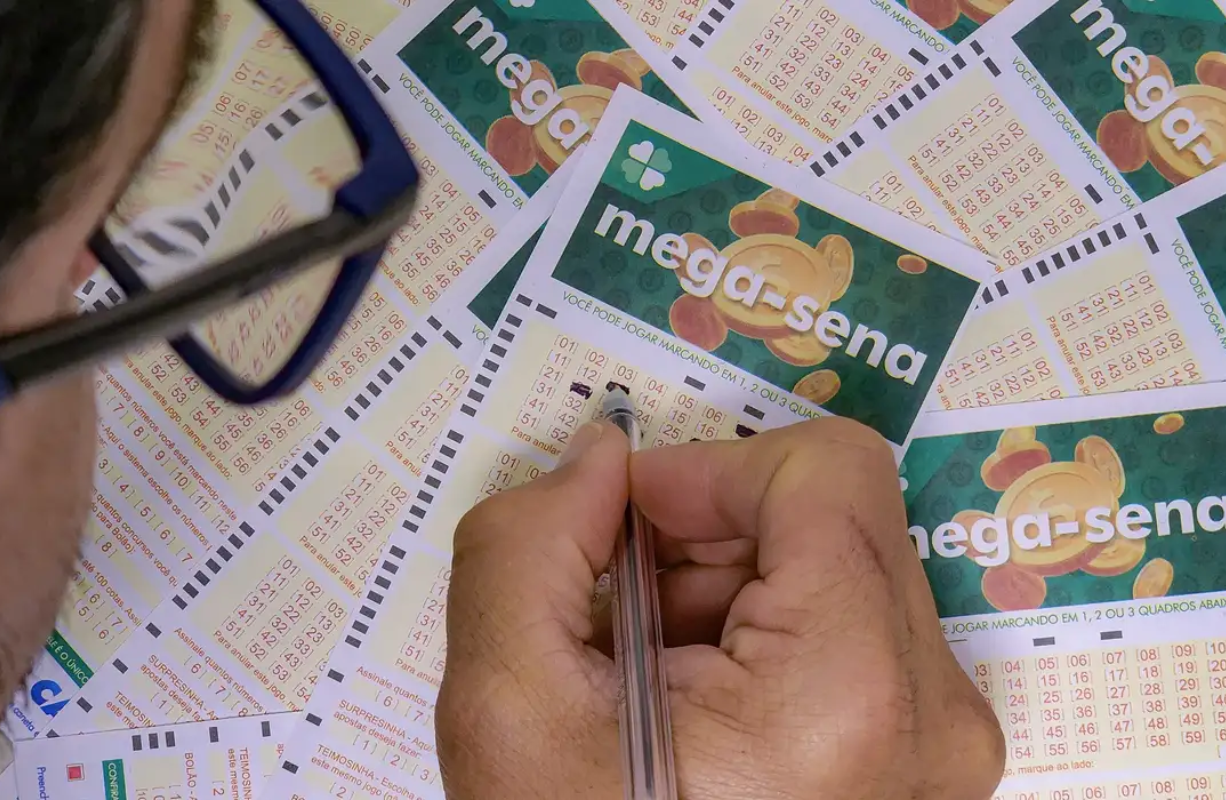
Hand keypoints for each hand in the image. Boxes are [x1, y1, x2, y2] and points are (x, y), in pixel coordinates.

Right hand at [436, 417, 1004, 798]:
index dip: (709, 471)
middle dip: (706, 540)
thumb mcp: (509, 707)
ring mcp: (941, 741)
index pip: (827, 470)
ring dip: (725, 589)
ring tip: (649, 674)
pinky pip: (846, 629)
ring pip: (835, 567)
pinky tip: (691, 702)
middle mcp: (933, 713)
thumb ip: (529, 544)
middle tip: (620, 612)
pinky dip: (757, 634)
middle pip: (830, 519)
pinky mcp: (923, 755)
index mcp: (851, 691)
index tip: (626, 522)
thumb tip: (599, 457)